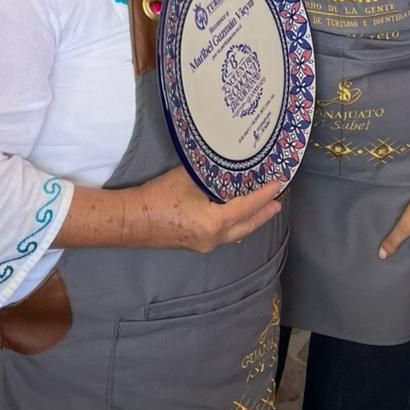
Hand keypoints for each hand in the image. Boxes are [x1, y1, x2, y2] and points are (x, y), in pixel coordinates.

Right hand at [132, 167, 283, 252]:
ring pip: (235, 233)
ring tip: (263, 211)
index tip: (278, 185)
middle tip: (278, 204)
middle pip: (246, 226)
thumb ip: (209, 173)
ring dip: (250, 221)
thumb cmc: (158, 197)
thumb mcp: (188, 178)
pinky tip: (237, 221)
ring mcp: (203, 245)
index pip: (246, 207)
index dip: (263, 196)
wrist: (131, 219)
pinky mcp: (194, 244)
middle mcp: (213, 238)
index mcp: (215, 222)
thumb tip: (225, 164)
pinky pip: (223, 236)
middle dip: (263, 214)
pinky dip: (235, 226)